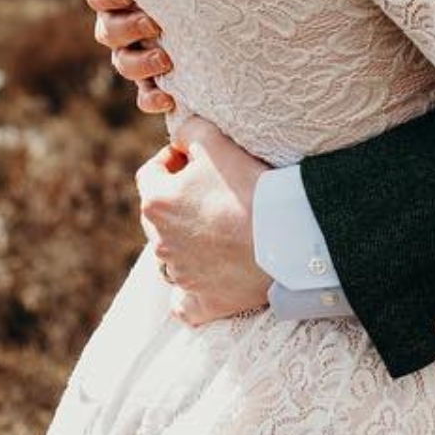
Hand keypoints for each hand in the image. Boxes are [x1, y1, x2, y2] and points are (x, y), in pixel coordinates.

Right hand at [85, 0, 174, 113]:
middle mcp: (124, 20)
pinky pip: (145, 95)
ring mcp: (139, 49)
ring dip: (140, 64)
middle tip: (156, 24)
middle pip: (107, 32)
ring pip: (122, 63)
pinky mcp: (158, 76)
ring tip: (167, 60)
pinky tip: (169, 100)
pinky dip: (152, 99)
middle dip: (129, 29)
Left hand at [138, 120, 272, 326]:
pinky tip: (210, 277)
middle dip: (180, 199)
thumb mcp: (216, 142)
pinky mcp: (201, 303)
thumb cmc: (250, 187)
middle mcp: (160, 242)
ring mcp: (179, 276)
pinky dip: (193, 291)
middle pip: (159, 214)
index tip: (196, 156)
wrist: (284, 238)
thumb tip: (180, 136)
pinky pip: (185, 301)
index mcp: (157, 203)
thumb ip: (189, 131)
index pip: (149, 173)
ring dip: (189, 240)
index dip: (172, 158)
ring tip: (223, 226)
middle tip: (216, 187)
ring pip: (172, 255)